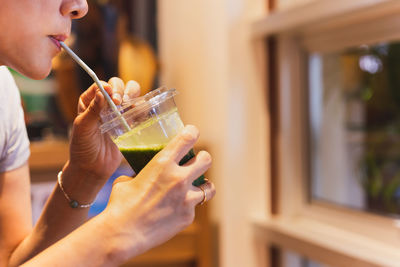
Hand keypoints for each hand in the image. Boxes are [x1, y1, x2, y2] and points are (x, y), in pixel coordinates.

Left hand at [67, 78, 140, 181]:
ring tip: (130, 105)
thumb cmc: (82, 148)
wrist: (93, 168)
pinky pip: (139, 110)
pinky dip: (141, 108)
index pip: (101, 85)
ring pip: (131, 93)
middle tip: (119, 102)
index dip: (108, 87)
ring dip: (133, 95)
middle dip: (121, 90)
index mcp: (89, 101)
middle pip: (118, 85)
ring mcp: (118, 112)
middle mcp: (105, 103)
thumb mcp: (83, 128)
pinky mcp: (129, 122)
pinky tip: (137, 114)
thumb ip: (92, 110)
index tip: (111, 95)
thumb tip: (102, 93)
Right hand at [103, 125, 215, 256]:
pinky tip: (174, 210)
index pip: (188, 137)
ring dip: (202, 186)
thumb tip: (146, 172)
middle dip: (202, 159)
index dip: (192, 132)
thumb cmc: (120, 205)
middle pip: (206, 159)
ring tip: (194, 188)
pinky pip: (194, 207)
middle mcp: (179, 178)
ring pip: (209, 187)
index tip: (191, 133)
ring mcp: (186, 199)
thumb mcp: (127, 179)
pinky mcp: (187, 216)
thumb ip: (143, 172)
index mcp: (163, 163)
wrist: (121, 235)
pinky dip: (187, 206)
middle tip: (196, 162)